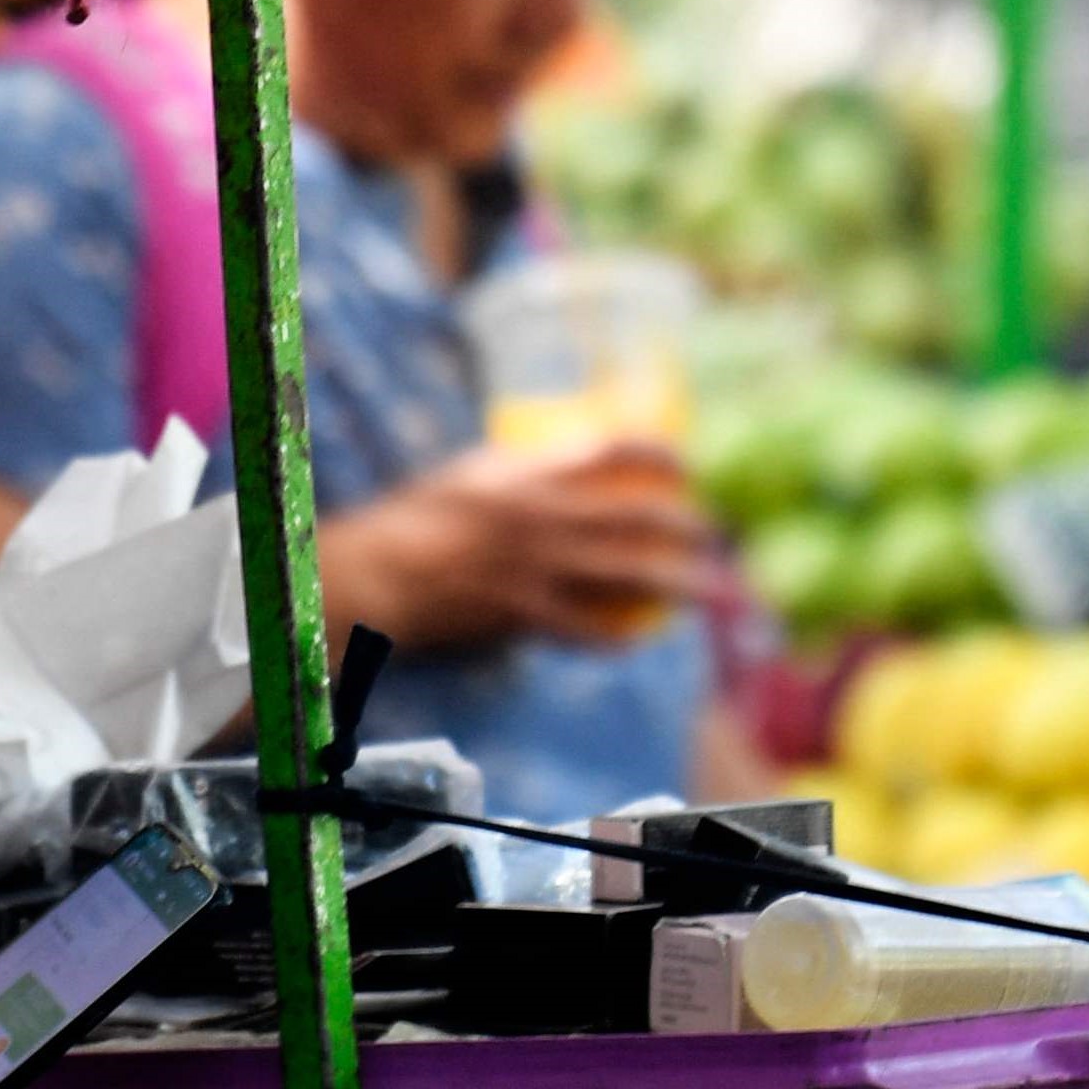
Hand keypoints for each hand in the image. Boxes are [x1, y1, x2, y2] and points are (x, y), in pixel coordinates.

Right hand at [322, 440, 715, 651]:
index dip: (658, 454)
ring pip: (626, 577)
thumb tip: (565, 457)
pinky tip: (637, 638)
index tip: (683, 463)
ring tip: (708, 589)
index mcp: (528, 473)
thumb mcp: (470, 473)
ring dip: (675, 583)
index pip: (612, 449)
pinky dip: (616, 636)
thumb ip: (519, 468)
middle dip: (686, 526)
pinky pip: (585, 629)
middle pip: (636, 519)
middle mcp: (542, 518)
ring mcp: (537, 569)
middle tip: (712, 531)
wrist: (376, 574)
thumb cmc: (416, 517)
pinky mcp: (523, 614)